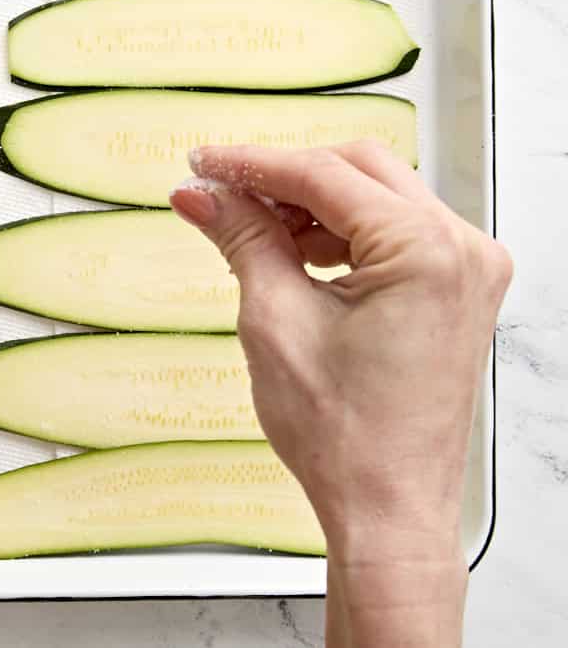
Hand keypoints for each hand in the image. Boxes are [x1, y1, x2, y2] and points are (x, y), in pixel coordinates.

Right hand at [170, 142, 510, 647]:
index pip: (324, 175)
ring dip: (311, 205)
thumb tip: (206, 195)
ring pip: (376, 196)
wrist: (388, 508)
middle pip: (357, 170)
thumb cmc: (347, 439)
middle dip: (283, 178)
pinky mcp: (456, 290)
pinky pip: (394, 232)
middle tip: (221, 194)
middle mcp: (462, 251)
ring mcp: (467, 270)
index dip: (252, 164)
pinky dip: (341, 233)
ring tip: (252, 232)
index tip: (204, 164)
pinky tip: (296, 254)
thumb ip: (243, 239)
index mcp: (427, 252)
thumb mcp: (274, 321)